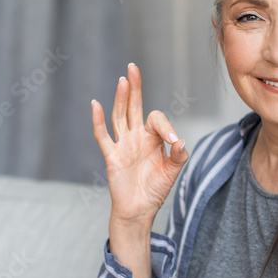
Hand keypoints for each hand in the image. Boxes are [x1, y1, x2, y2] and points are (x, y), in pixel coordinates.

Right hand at [90, 62, 189, 225]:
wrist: (139, 211)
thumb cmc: (154, 190)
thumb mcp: (173, 172)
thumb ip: (179, 156)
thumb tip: (181, 141)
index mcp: (152, 138)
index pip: (156, 119)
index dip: (166, 126)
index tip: (174, 141)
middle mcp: (136, 137)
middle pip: (133, 106)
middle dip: (134, 87)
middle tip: (133, 67)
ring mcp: (122, 145)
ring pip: (120, 116)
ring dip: (121, 99)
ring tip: (123, 80)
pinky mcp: (112, 156)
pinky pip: (103, 136)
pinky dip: (98, 121)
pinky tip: (96, 104)